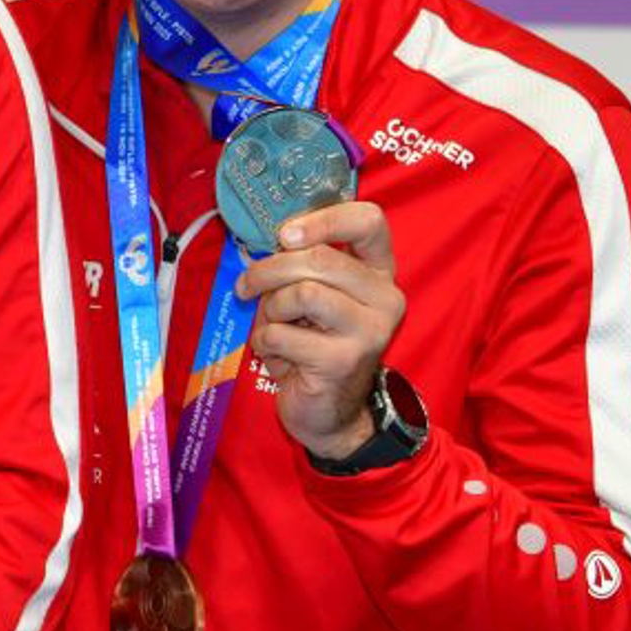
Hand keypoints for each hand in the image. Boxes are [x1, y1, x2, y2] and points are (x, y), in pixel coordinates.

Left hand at [235, 199, 404, 462]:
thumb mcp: (313, 296)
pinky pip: (283, 333)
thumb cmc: (314, 342)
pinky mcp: (344, 360)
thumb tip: (263, 238)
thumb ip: (301, 263)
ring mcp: (369, 330)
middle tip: (246, 286)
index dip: (323, 218)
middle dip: (269, 270)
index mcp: (378, 272)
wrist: (329, 412)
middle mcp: (384, 297)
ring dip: (269, 310)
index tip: (284, 234)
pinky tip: (276, 355)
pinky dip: (265, 341)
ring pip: (301, 292)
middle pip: (319, 258)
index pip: (369, 221)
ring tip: (271, 327)